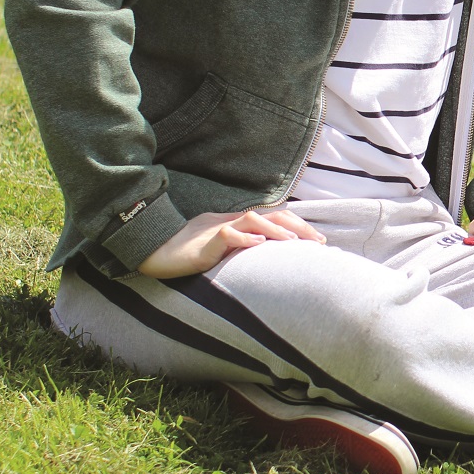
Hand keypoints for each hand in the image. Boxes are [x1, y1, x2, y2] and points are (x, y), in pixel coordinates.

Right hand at [138, 207, 324, 278]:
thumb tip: (268, 258)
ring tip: (295, 242)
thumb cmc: (188, 254)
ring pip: (251, 220)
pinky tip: (258, 245)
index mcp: (238, 225)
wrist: (153, 252)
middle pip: (271, 214)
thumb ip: (243, 251)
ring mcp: (217, 230)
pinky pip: (226, 236)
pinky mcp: (204, 243)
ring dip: (276, 230)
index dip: (298, 225)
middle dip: (299, 226)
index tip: (319, 241)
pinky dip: (244, 239)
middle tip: (319, 242)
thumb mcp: (223, 252)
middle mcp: (232, 223)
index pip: (275, 218)